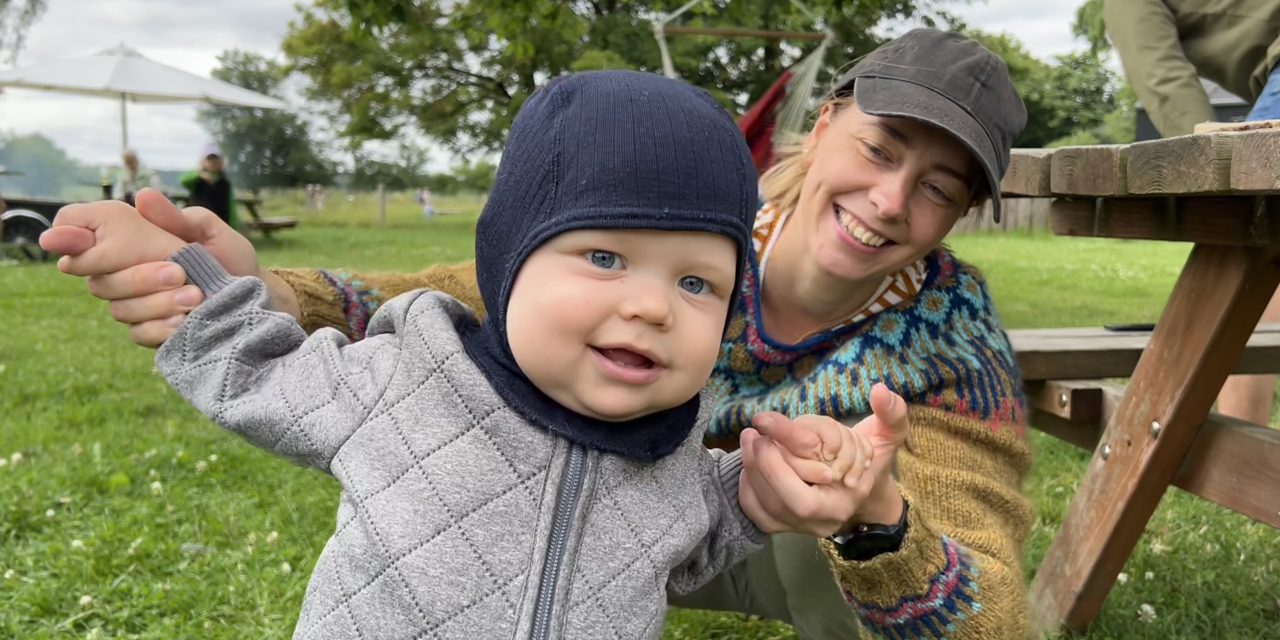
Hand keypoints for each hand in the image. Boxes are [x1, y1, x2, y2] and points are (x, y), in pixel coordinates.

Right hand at [39, 189, 259, 345]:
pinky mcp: (149, 332)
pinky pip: (138, 334)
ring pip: (120, 309)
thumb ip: (176, 218)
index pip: (77, 235)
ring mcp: (133, 306)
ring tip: (195, 296)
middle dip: (138, 278)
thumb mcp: (210, 231)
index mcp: (129, 242)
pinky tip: (184, 322)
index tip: (86, 242)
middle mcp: (122, 274)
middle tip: (178, 272)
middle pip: (99, 281)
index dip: (70, 236)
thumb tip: (143, 197)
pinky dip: (161, 328)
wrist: (253, 295)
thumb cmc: (228, 257)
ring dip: (156, 304)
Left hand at [738, 383, 908, 536]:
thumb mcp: (888, 435)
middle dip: (761, 467)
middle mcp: (821, 522)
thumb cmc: (872, 461)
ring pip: (764, 509)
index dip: (778, 469)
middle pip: (779, 505)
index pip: (804, 498)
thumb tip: (880, 390)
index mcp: (844, 504)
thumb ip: (891, 413)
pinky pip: (757, 514)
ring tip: (749, 439)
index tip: (763, 428)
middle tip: (752, 433)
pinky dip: (748, 488)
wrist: (864, 494)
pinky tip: (750, 461)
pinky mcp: (784, 526)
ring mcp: (801, 528)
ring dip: (751, 472)